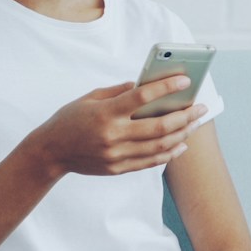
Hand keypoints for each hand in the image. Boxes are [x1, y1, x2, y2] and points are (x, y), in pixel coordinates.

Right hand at [29, 75, 207, 178]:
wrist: (50, 152)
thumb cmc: (70, 119)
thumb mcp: (90, 98)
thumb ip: (118, 91)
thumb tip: (145, 85)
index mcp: (105, 113)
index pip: (141, 97)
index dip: (166, 88)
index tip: (185, 81)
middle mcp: (113, 135)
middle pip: (158, 127)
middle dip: (184, 115)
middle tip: (200, 107)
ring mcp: (116, 155)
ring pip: (159, 147)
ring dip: (182, 134)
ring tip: (195, 123)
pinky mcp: (118, 169)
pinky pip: (150, 162)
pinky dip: (169, 153)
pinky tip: (181, 144)